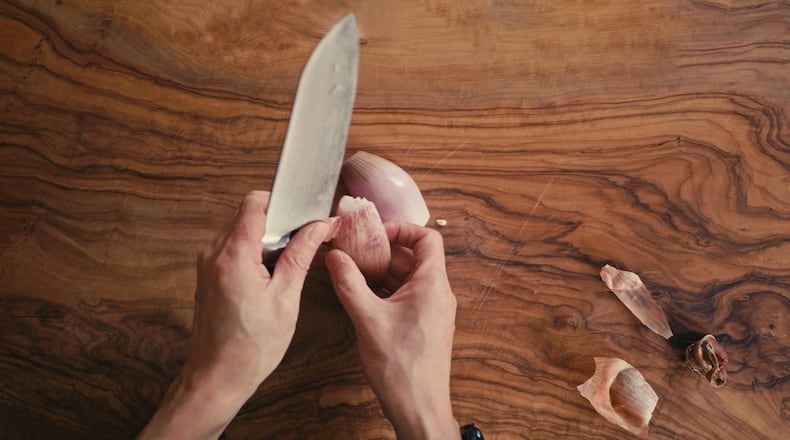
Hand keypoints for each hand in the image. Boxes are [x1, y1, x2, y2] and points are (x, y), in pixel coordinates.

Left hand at [139, 191, 328, 439]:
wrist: (217, 378)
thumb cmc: (251, 347)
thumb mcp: (286, 298)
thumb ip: (301, 256)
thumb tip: (319, 227)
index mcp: (234, 255)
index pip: (254, 203)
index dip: (281, 203)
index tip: (301, 215)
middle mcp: (214, 254)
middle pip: (248, 216)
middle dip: (277, 225)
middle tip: (301, 246)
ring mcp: (207, 265)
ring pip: (240, 232)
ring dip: (265, 242)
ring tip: (285, 269)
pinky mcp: (207, 277)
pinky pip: (232, 250)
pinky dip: (253, 255)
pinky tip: (269, 279)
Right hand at [325, 221, 458, 439]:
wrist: (419, 407)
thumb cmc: (401, 367)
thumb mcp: (367, 319)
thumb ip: (349, 284)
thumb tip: (335, 257)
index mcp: (432, 284)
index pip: (427, 238)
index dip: (401, 229)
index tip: (375, 234)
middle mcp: (438, 293)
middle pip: (415, 257)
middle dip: (384, 251)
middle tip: (356, 251)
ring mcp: (433, 310)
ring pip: (410, 278)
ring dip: (384, 272)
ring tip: (355, 272)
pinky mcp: (425, 325)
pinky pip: (409, 296)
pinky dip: (388, 290)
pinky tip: (364, 297)